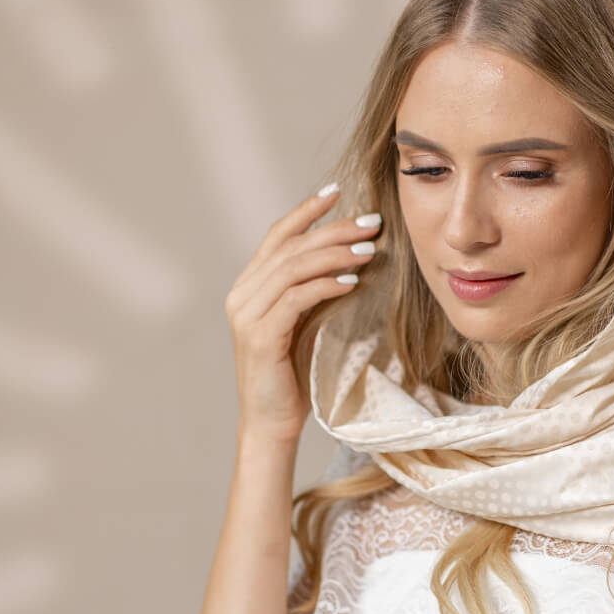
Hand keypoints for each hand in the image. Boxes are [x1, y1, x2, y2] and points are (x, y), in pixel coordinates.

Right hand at [224, 183, 382, 443]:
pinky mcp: (259, 335)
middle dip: (332, 229)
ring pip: (292, 268)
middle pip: (290, 246)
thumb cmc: (292, 375)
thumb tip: (355, 257)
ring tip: (368, 249)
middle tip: (371, 221)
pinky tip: (352, 281)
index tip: (339, 192)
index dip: (307, 211)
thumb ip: (317, 291)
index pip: (279, 235)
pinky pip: (295, 298)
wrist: (272, 422)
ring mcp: (246, 313)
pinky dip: (325, 285)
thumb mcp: (306, 323)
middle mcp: (242, 293)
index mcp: (251, 285)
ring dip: (334, 254)